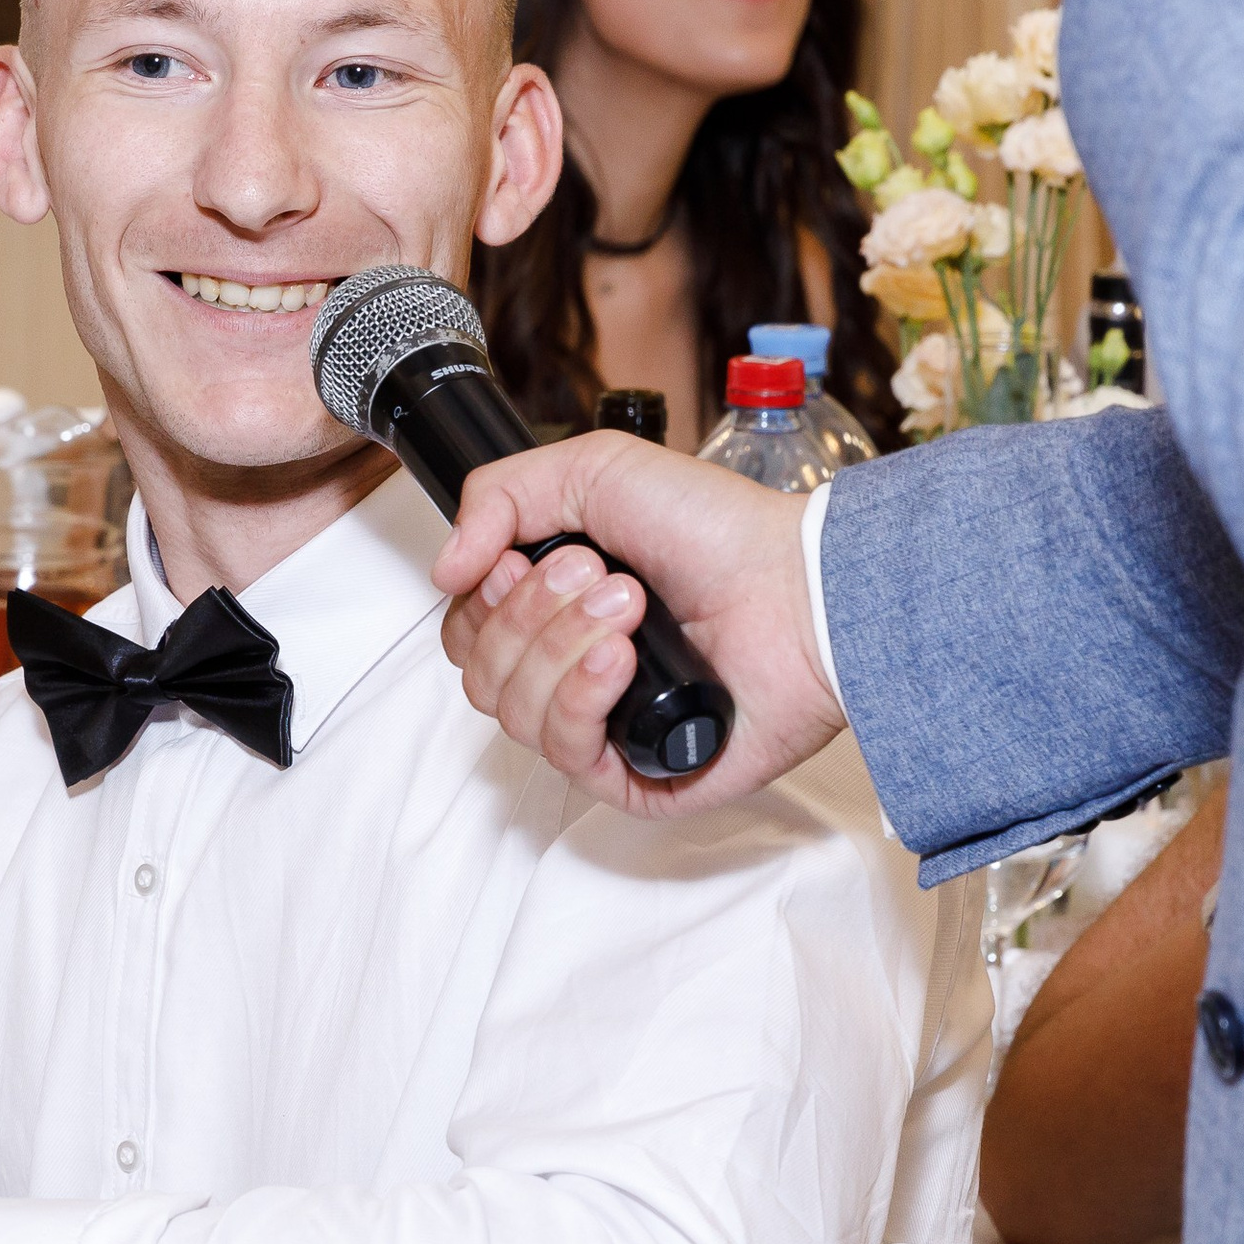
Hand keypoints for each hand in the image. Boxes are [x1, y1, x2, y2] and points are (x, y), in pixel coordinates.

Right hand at [434, 434, 844, 817]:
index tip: (530, 558)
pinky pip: (563, 754)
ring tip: (631, 609)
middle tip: (604, 576)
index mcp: (556, 609)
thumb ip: (496, 497)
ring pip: (511, 712)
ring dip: (561, 648)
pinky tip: (621, 661)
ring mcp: (604, 724)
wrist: (799, 587)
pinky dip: (581, 697)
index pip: (467, 630)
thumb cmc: (720, 532)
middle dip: (530, 615)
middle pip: (480, 671)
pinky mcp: (637, 774)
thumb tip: (444, 570)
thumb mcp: (594, 470)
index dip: (486, 598)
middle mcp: (572, 669)